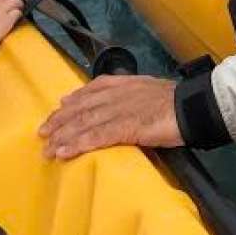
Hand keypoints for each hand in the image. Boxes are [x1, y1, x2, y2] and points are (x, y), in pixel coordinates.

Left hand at [39, 75, 182, 158]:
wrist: (192, 107)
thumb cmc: (175, 101)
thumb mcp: (147, 89)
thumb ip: (127, 92)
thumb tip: (111, 100)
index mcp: (123, 83)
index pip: (91, 90)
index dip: (72, 101)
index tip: (58, 109)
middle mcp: (117, 94)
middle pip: (82, 106)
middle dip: (60, 120)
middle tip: (43, 133)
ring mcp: (120, 109)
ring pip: (85, 122)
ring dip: (63, 135)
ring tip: (48, 148)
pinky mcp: (126, 126)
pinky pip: (97, 136)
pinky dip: (78, 143)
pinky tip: (65, 151)